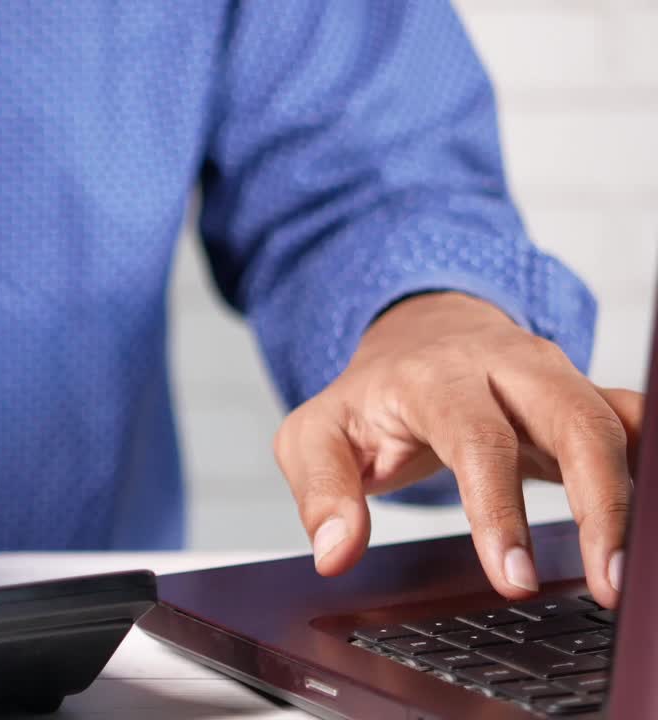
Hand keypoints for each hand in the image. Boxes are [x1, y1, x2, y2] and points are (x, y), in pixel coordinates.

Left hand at [274, 292, 641, 607]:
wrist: (416, 336)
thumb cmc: (369, 396)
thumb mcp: (315, 435)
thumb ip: (320, 490)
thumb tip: (335, 552)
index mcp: (434, 377)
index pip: (476, 439)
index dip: (498, 511)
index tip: (514, 580)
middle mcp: (504, 367)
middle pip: (571, 420)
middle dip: (600, 502)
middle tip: (607, 583)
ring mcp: (553, 377)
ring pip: (611, 423)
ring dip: (631, 497)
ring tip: (628, 576)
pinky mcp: (584, 394)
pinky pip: (631, 421)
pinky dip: (644, 468)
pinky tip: (645, 523)